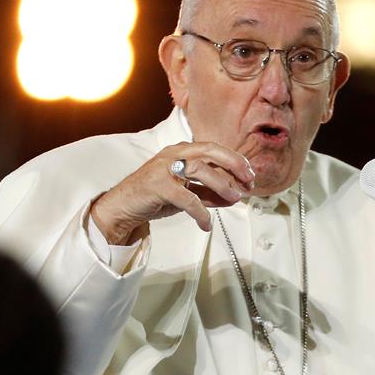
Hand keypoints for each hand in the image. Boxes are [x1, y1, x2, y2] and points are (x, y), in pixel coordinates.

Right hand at [90, 139, 257, 244]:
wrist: (123, 207)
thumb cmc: (154, 197)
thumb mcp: (186, 193)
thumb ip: (209, 193)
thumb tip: (235, 197)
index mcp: (182, 152)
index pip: (214, 149)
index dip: (235, 160)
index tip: (250, 175)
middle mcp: (173, 155)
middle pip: (209, 150)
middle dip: (233, 163)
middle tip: (248, 180)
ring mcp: (164, 168)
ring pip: (199, 170)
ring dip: (221, 184)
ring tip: (234, 199)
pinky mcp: (157, 185)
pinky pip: (186, 198)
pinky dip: (200, 212)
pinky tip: (207, 224)